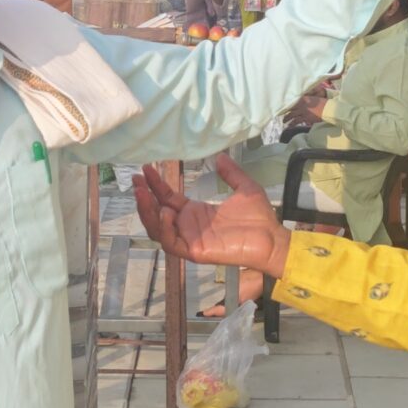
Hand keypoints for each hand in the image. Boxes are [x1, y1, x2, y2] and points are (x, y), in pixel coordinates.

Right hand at [133, 155, 292, 277]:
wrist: (272, 238)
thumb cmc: (259, 219)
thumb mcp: (244, 188)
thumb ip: (231, 173)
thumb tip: (220, 156)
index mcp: (196, 213)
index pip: (168, 198)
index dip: (156, 185)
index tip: (146, 169)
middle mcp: (188, 227)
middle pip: (157, 214)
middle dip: (144, 198)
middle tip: (135, 180)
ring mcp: (190, 240)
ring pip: (158, 229)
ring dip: (148, 212)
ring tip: (142, 194)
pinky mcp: (195, 251)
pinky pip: (172, 242)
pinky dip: (164, 228)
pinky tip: (165, 212)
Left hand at [285, 95, 326, 129]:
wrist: (328, 108)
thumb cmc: (323, 103)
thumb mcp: (314, 98)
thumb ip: (307, 100)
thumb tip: (303, 102)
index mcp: (304, 98)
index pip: (293, 101)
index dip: (288, 105)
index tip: (284, 107)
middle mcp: (302, 104)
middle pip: (290, 108)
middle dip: (285, 112)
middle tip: (282, 115)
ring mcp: (303, 111)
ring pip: (291, 115)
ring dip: (287, 118)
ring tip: (284, 121)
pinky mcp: (305, 117)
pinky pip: (296, 121)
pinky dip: (291, 124)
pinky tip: (289, 126)